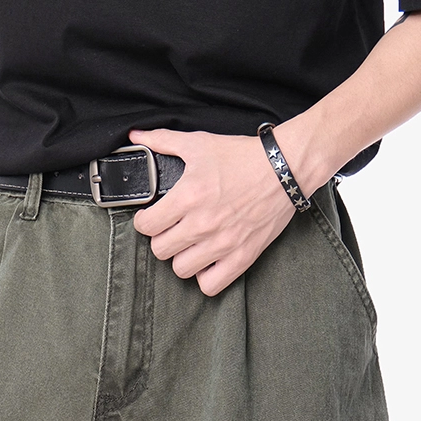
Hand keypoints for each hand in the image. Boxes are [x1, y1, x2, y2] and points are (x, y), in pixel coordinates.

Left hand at [127, 126, 307, 295]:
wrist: (284, 168)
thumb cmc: (243, 156)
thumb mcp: (199, 143)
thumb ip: (163, 141)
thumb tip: (136, 135)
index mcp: (188, 196)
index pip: (146, 226)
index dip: (144, 221)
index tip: (151, 217)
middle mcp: (202, 224)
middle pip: (160, 250)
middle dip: (162, 238)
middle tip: (171, 230)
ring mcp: (222, 244)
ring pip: (181, 270)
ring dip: (181, 258)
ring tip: (189, 245)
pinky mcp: (242, 256)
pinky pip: (211, 285)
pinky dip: (205, 276)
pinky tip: (208, 262)